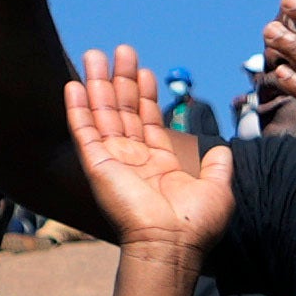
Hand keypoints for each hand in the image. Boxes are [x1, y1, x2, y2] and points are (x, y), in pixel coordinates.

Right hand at [62, 51, 236, 270]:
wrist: (171, 244)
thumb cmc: (196, 224)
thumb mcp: (217, 187)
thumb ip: (218, 164)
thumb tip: (222, 148)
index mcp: (161, 164)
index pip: (149, 120)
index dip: (146, 95)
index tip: (144, 70)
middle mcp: (134, 160)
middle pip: (124, 110)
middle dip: (122, 79)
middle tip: (121, 50)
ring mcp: (114, 161)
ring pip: (103, 114)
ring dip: (98, 84)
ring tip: (95, 54)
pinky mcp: (97, 165)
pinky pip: (83, 131)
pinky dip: (77, 108)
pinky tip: (74, 85)